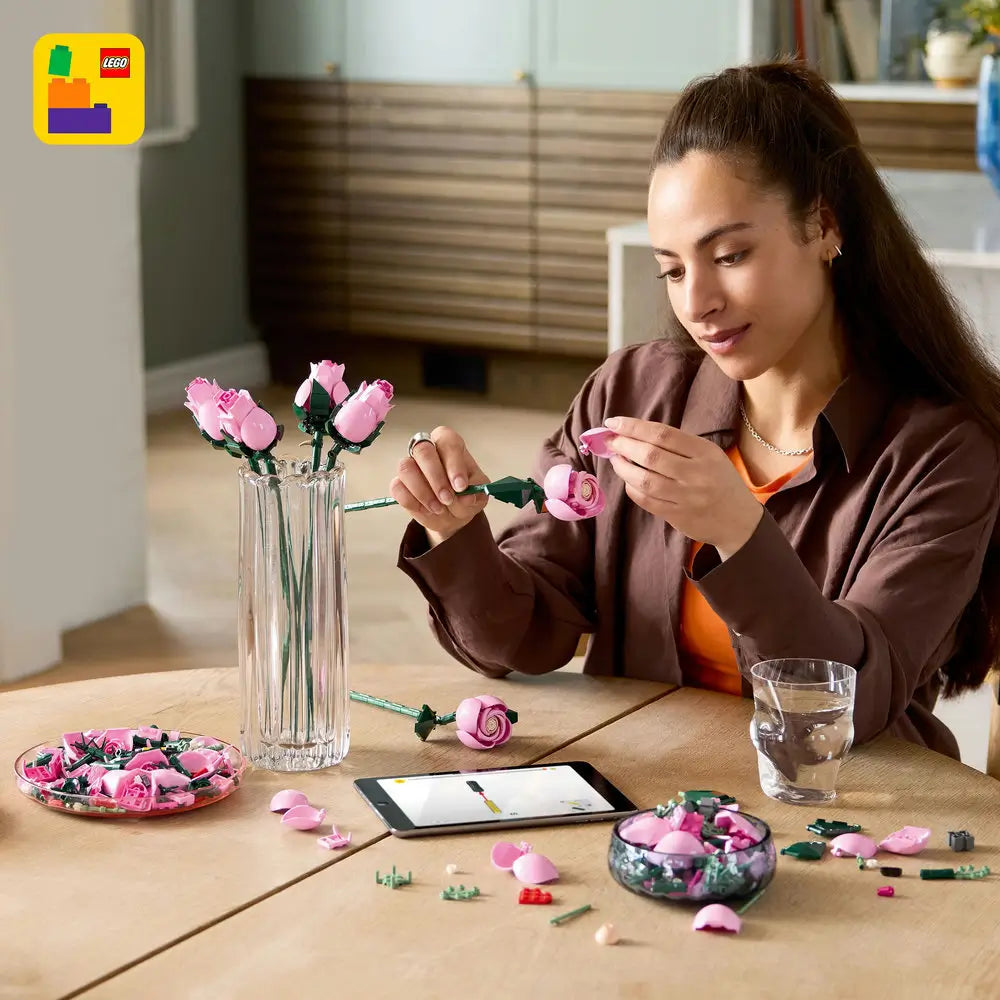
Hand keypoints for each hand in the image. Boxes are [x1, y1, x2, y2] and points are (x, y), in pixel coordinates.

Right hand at [390, 426, 489, 546]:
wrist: (453, 515)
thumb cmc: (466, 497)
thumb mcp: (478, 495)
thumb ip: (475, 493)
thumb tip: (467, 497)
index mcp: (450, 445)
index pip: (448, 441)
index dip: (454, 464)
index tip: (461, 486)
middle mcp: (427, 450)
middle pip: (423, 450)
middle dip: (436, 478)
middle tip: (448, 499)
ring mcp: (410, 466)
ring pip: (406, 468)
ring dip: (423, 492)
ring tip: (439, 508)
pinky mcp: (399, 483)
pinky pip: (397, 488)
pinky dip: (412, 502)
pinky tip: (427, 510)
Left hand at [604, 416, 762, 558]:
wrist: (739, 521)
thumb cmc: (720, 482)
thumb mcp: (710, 456)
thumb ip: (679, 445)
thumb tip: (635, 433)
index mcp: (705, 452)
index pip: (663, 434)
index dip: (634, 427)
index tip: (614, 422)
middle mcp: (697, 474)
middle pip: (651, 455)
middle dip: (624, 445)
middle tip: (609, 440)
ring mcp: (687, 497)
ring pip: (644, 479)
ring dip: (623, 468)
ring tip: (615, 459)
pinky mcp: (678, 516)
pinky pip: (646, 500)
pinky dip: (631, 488)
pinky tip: (628, 480)